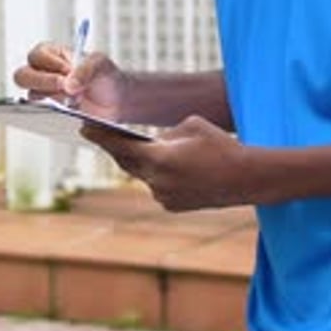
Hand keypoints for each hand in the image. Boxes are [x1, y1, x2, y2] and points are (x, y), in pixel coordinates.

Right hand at [14, 45, 125, 120]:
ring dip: (51, 99)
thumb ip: (86, 69)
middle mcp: (44, 73)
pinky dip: (52, 114)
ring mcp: (45, 95)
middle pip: (23, 75)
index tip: (67, 70)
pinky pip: (40, 115)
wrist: (118, 102)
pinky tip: (69, 115)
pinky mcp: (49, 113)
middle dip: (43, 82)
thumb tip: (69, 84)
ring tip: (74, 102)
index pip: (38, 55)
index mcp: (54, 55)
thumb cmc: (106, 77)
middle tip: (65, 88)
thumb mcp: (101, 65)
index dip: (50, 63)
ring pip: (31, 97)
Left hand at [82, 115, 250, 211]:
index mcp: (159, 159)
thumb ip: (165, 134)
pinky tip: (156, 162)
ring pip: (142, 174)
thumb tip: (154, 142)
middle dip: (113, 147)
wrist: (247, 177)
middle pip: (126, 162)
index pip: (120, 146)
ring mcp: (164, 196)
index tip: (84, 126)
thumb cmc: (220, 144)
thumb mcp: (190, 125)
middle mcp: (157, 181)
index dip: (100, 136)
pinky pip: (156, 185)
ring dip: (136, 161)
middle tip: (95, 132)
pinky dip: (154, 173)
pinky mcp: (173, 205)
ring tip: (125, 144)